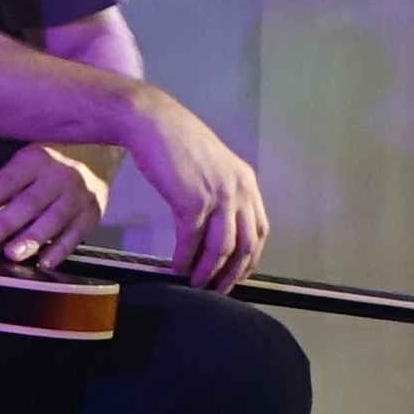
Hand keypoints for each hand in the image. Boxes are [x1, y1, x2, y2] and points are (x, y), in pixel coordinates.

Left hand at [0, 144, 109, 266]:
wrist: (99, 151)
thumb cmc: (48, 160)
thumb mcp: (19, 165)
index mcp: (37, 157)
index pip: (9, 178)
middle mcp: (60, 174)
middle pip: (31, 201)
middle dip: (6, 223)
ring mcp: (80, 194)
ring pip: (54, 219)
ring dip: (32, 239)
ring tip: (12, 255)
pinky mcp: (94, 212)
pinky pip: (77, 234)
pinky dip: (61, 250)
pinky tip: (44, 263)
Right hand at [112, 88, 269, 289]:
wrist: (154, 123)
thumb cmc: (177, 142)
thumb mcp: (212, 165)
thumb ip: (221, 191)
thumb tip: (216, 223)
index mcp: (247, 182)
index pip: (260, 229)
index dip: (252, 257)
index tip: (239, 273)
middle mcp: (239, 190)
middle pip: (246, 244)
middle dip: (233, 272)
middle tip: (219, 289)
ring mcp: (218, 196)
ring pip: (221, 247)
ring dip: (208, 270)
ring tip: (196, 284)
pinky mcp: (192, 202)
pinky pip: (192, 240)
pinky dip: (185, 258)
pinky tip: (176, 267)